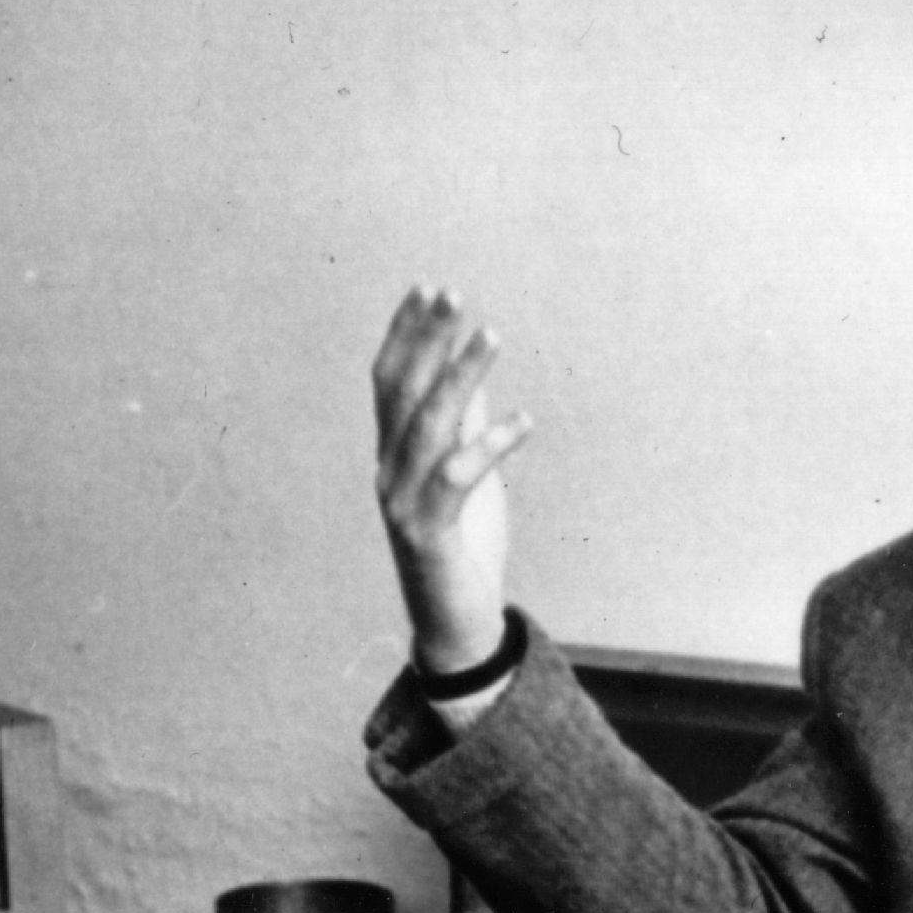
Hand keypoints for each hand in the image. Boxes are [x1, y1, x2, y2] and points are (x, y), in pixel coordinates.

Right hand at [372, 287, 534, 672]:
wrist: (456, 623)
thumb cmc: (464, 545)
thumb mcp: (466, 473)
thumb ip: (462, 425)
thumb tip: (471, 370)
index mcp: (392, 454)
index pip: (390, 381)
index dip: (407, 333)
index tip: (431, 289)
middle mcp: (388, 472)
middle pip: (401, 392)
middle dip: (427, 339)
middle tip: (454, 294)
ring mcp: (402, 504)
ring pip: (428, 426)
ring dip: (461, 375)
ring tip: (492, 335)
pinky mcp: (428, 534)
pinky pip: (458, 478)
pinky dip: (491, 445)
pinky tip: (525, 419)